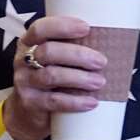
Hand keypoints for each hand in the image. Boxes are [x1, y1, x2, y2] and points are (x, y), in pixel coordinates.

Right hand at [3, 15, 108, 139]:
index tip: (86, 28)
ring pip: (51, 76)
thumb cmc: (50, 79)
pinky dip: (75, 101)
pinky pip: (53, 101)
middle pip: (49, 52)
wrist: (27, 113)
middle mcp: (23, 60)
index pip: (40, 28)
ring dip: (79, 78)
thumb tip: (116, 43)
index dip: (62, 26)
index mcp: (30, 42)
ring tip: (100, 82)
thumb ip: (73, 48)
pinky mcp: (30, 103)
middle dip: (78, 55)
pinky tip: (91, 102)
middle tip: (101, 61)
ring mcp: (24, 82)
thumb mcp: (54, 60)